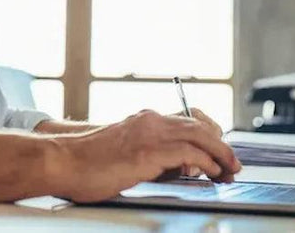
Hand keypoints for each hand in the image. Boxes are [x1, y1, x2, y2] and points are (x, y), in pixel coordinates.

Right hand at [49, 109, 241, 203]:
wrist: (62, 161)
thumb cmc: (87, 164)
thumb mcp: (125, 155)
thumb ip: (152, 157)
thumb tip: (180, 168)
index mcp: (143, 120)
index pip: (188, 120)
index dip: (209, 136)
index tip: (219, 153)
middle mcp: (149, 121)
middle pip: (199, 126)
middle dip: (221, 145)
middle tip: (233, 164)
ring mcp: (149, 134)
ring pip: (199, 136)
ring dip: (220, 154)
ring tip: (229, 170)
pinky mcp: (147, 152)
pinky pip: (188, 153)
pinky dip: (206, 162)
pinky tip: (211, 173)